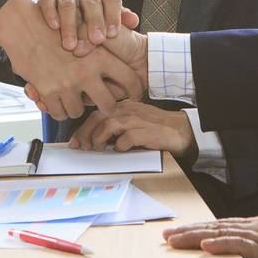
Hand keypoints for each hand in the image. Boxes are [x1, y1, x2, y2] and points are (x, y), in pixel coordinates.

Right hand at [0, 0, 141, 119]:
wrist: (23, 27)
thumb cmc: (55, 28)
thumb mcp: (85, 31)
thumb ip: (104, 47)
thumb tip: (122, 59)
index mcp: (100, 56)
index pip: (129, 80)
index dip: (135, 91)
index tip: (133, 96)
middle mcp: (86, 73)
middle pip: (108, 105)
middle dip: (107, 108)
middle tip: (104, 106)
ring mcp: (66, 84)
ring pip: (80, 111)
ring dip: (77, 108)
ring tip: (74, 97)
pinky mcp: (48, 92)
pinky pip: (59, 113)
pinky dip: (59, 110)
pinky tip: (58, 100)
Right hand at [34, 0, 138, 52]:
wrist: (64, 6)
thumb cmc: (93, 15)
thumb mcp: (108, 14)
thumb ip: (121, 18)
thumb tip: (134, 20)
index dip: (113, 16)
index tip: (113, 34)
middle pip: (91, 1)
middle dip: (94, 22)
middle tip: (97, 40)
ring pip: (68, 5)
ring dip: (70, 26)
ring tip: (71, 45)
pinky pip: (48, 2)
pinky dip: (51, 14)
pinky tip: (54, 27)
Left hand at [68, 102, 197, 162]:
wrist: (181, 130)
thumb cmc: (155, 128)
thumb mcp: (132, 123)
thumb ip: (115, 128)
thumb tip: (93, 141)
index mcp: (123, 106)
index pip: (96, 113)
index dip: (83, 129)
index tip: (76, 142)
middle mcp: (128, 110)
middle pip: (98, 117)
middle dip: (86, 134)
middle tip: (82, 148)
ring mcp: (138, 119)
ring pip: (109, 125)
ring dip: (100, 139)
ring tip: (100, 149)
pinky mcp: (147, 131)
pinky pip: (127, 138)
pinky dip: (120, 146)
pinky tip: (121, 150)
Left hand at [163, 216, 257, 257]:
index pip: (223, 227)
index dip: (200, 230)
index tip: (179, 234)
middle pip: (217, 226)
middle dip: (189, 231)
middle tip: (166, 235)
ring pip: (223, 232)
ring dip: (196, 236)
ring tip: (175, 240)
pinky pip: (241, 245)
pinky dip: (221, 244)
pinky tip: (205, 245)